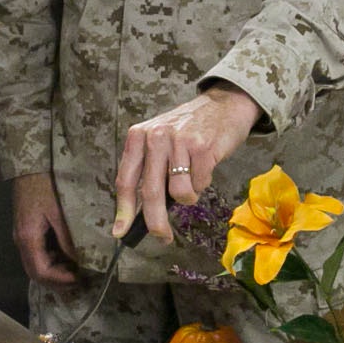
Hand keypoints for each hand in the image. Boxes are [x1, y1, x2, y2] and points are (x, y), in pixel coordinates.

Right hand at [12, 171, 78, 284]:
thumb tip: (79, 262)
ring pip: (36, 265)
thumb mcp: (60, 213)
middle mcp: (21, 241)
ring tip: (77, 270)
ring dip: (55, 272)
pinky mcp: (27, 230)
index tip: (79, 279)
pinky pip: (38, 254)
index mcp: (28, 238)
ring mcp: (22, 236)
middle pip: (35, 273)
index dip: (60, 280)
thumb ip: (68, 239)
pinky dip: (52, 261)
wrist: (31, 167)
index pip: (40, 271)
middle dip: (57, 281)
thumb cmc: (46, 186)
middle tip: (80, 280)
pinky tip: (68, 256)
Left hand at [113, 84, 261, 241]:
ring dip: (188, 196)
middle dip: (156, 222)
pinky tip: (205, 166)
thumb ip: (148, 169)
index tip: (120, 231)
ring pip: (179, 193)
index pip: (125, 180)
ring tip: (193, 178)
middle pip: (150, 192)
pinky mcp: (202, 147)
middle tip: (163, 237)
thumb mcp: (159, 140)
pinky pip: (200, 184)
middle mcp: (155, 137)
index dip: (123, 210)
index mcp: (138, 136)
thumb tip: (140, 211)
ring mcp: (179, 141)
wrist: (223, 104)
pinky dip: (203, 182)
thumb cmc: (189, 129)